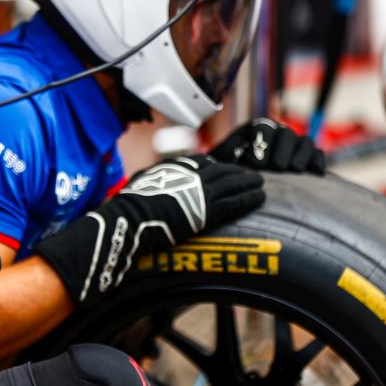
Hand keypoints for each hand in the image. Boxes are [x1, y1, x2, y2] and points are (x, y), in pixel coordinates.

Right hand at [34, 155, 263, 307]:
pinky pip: (233, 201)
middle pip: (219, 170)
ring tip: (260, 185)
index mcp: (170, 169)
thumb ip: (147, 184)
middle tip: (251, 175)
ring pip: (230, 183)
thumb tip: (143, 186)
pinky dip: (247, 198)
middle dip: (237, 173)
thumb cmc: (124, 211)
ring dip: (248, 183)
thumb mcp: (135, 188)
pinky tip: (259, 198)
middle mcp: (186, 175)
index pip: (199, 163)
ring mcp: (197, 191)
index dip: (215, 167)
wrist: (127, 222)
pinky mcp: (205, 209)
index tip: (225, 169)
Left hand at [210, 118, 325, 174]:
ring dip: (301, 155)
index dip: (263, 144)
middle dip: (282, 150)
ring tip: (295, 169)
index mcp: (256, 128)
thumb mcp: (223, 157)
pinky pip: (317, 153)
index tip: (258, 164)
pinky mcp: (306, 156)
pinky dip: (318, 161)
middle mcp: (277, 132)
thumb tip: (233, 153)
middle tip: (278, 167)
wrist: (240, 173)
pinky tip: (317, 172)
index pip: (264, 129)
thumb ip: (228, 151)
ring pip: (304, 142)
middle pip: (286, 134)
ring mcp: (293, 143)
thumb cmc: (231, 164)